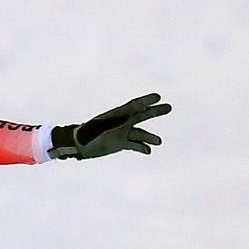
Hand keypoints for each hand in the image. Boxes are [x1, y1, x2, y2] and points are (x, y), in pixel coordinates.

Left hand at [49, 93, 169, 158]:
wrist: (78, 144)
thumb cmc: (86, 134)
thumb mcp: (97, 128)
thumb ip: (107, 126)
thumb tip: (110, 128)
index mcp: (116, 115)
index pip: (133, 106)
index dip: (145, 101)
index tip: (158, 97)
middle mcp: (122, 122)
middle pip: (141, 115)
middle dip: (155, 111)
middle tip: (169, 107)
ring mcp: (122, 132)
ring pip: (139, 133)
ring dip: (149, 137)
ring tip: (159, 142)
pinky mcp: (121, 143)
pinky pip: (134, 144)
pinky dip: (142, 148)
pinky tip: (148, 151)